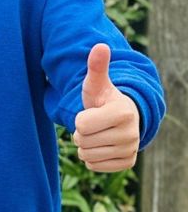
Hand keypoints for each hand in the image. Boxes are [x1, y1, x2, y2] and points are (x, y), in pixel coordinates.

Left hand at [75, 43, 140, 171]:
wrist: (122, 118)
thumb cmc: (103, 100)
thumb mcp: (96, 84)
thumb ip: (96, 67)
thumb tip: (100, 46)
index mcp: (123, 112)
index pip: (81, 125)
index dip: (80, 118)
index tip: (92, 112)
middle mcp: (131, 134)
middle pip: (82, 141)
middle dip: (81, 133)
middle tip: (94, 124)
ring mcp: (131, 150)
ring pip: (86, 155)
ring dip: (85, 146)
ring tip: (98, 133)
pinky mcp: (127, 163)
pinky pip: (93, 166)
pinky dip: (92, 158)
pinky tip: (102, 145)